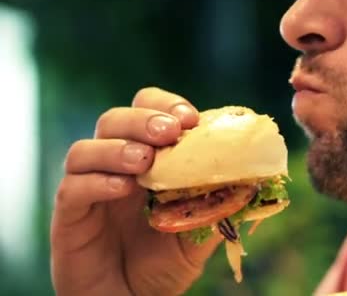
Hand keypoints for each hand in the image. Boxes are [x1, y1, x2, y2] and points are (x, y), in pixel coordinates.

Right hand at [51, 87, 222, 295]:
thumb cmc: (162, 264)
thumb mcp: (199, 235)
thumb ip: (218, 208)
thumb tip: (252, 182)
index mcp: (147, 160)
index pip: (147, 111)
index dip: (166, 106)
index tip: (190, 119)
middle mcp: (114, 166)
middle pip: (114, 121)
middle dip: (143, 119)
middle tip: (169, 132)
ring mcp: (89, 188)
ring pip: (86, 149)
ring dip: (117, 148)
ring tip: (145, 161)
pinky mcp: (70, 215)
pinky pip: (72, 188)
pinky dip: (97, 182)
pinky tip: (124, 188)